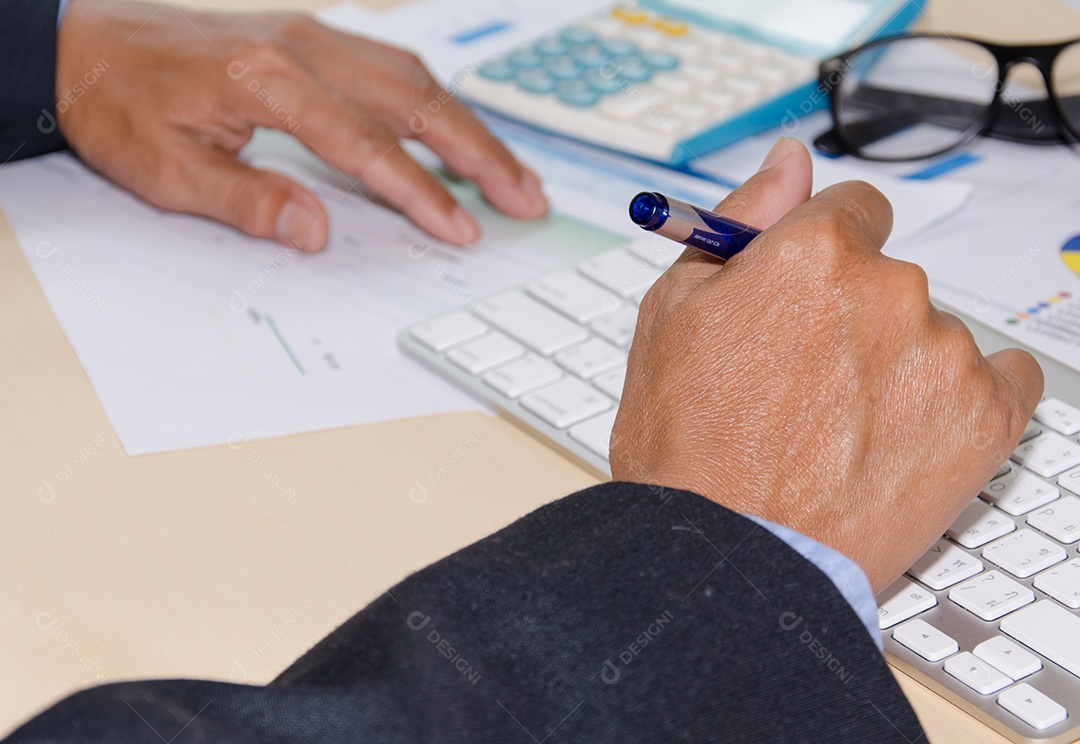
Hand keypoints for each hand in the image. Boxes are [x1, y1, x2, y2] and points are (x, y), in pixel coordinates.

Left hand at [55, 0, 547, 250]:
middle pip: (416, 101)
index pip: (366, 144)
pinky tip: (458, 129)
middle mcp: (301, 47)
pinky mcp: (313, 36)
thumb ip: (247, 200)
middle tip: (526, 198)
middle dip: (480, 154)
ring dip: (470, 127)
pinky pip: (393, 65)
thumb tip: (317, 233)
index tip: (461, 229)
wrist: (86, 41)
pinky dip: (437, 101)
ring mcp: (312, 35)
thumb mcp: (166, 170)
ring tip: (512, 172)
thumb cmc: (122, 103)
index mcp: (266, 80)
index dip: (421, 192)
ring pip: (415, 79)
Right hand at [610, 138, 1043, 592]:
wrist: (728, 555)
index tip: (809, 303)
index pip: (854, 210)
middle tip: (806, 386)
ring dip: (901, 364)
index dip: (822, 258)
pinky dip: (966, 400)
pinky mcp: (987, 418)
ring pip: (934, 332)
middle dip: (855, 317)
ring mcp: (945, 353)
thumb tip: (788, 159)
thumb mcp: (673, 312)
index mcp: (812, 250)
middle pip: (890, 277)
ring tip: (843, 431)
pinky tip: (909, 436)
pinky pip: (1004, 379)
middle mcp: (890, 286)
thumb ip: (742, 219)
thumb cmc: (688, 444)